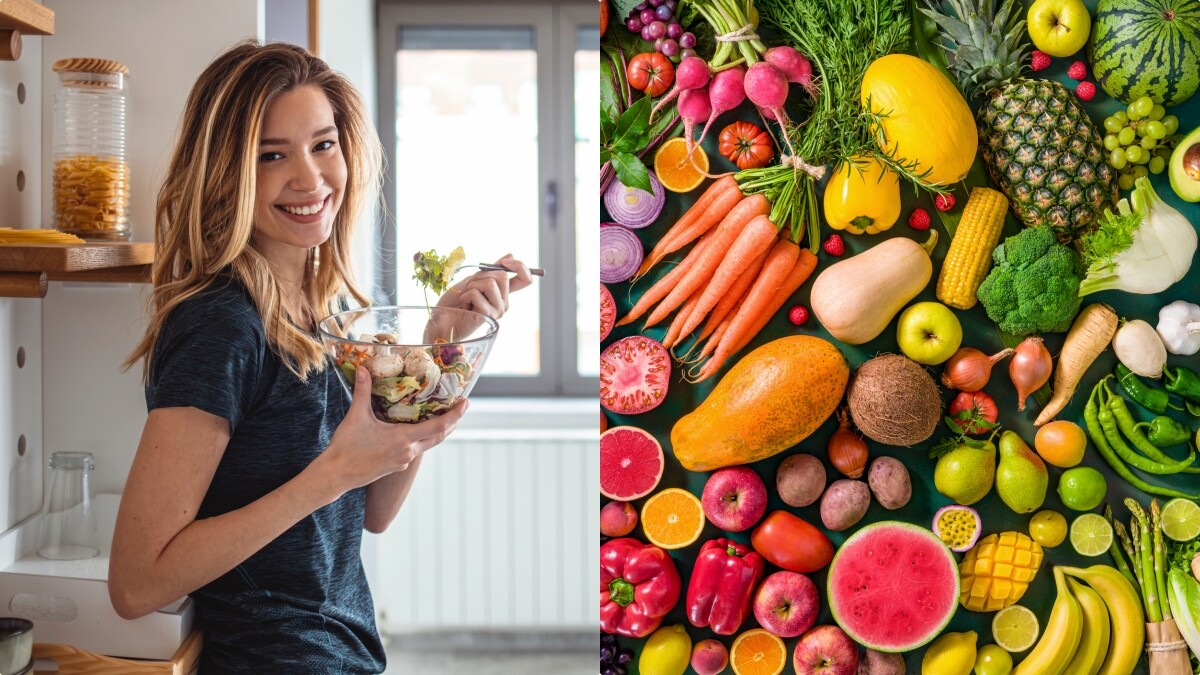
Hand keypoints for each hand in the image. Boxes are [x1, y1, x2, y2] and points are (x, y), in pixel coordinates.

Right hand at [320, 366, 467, 490]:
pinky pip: (415, 450)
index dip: (455, 415)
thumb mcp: (356, 415)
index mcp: (404, 438)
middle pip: (439, 436)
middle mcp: (409, 451)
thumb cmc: (346, 446)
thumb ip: (363, 391)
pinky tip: (414, 429)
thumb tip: (363, 368)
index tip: (466, 403)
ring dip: (437, 430)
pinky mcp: (397, 466)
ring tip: (441, 415)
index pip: (439, 426)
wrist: (337, 475)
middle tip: (459, 407)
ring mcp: (404, 461)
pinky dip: (421, 438)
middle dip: (452, 422)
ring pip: (428, 444)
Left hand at [437, 254, 533, 320]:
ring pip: (491, 283)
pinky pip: (477, 294)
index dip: (520, 267)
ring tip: (466, 296)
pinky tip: (463, 305)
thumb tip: (511, 255)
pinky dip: (465, 295)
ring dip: (472, 285)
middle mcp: (504, 302)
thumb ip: (492, 270)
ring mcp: (498, 310)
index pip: (525, 279)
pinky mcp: (488, 315)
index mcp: (503, 293)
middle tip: (470, 286)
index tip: (504, 262)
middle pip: (503, 276)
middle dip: (481, 275)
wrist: (443, 318)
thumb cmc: (456, 301)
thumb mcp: (474, 279)